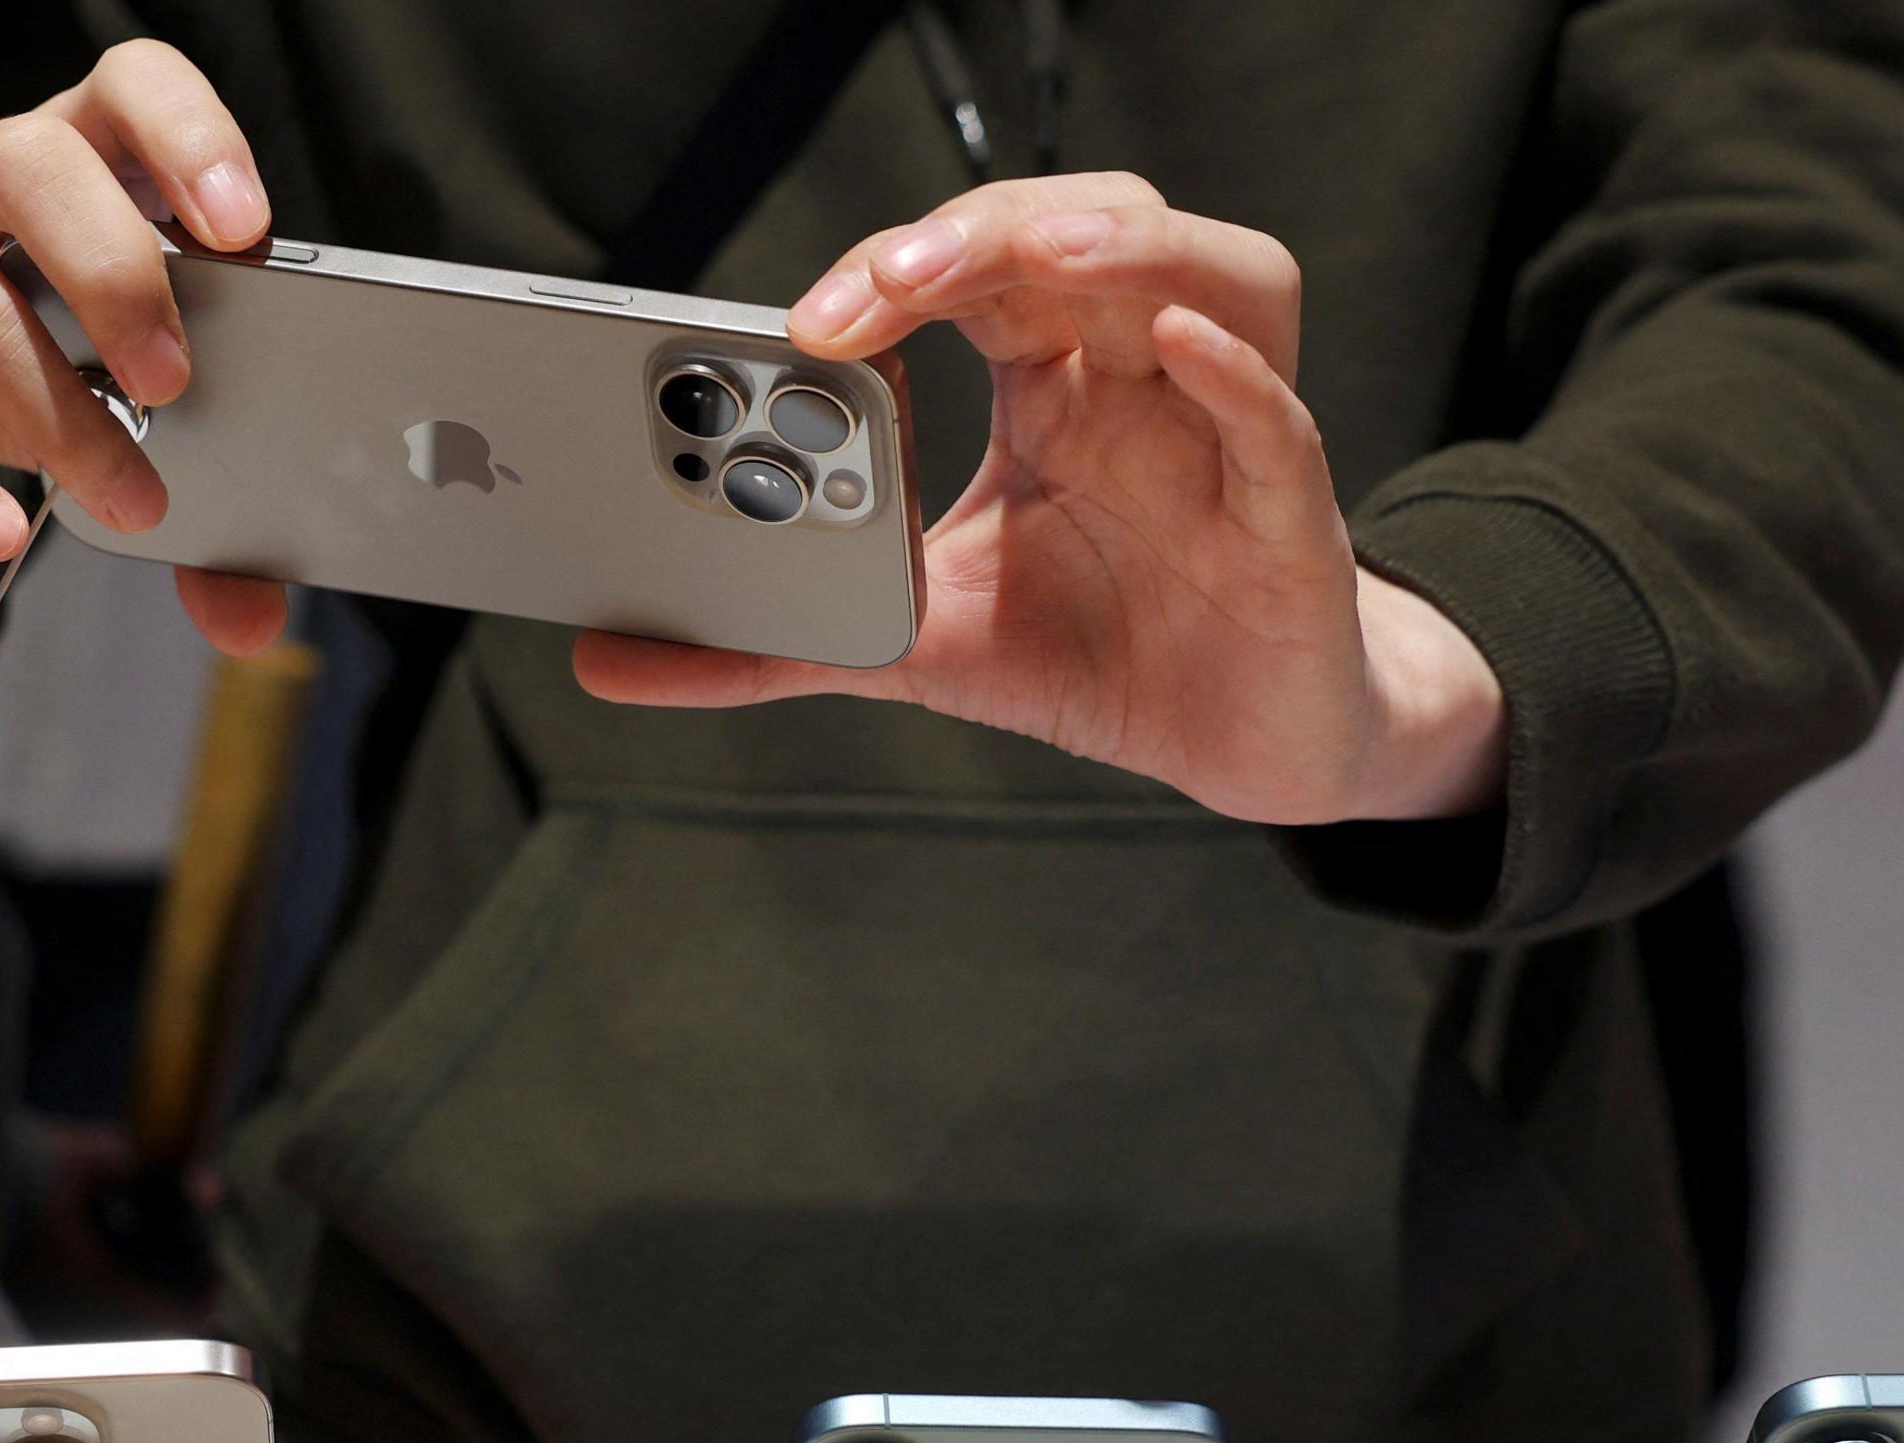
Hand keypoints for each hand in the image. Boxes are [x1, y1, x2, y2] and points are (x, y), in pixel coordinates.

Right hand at [0, 42, 291, 653]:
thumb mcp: (116, 384)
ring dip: (55, 412)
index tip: (241, 227)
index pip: (128, 87)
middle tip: (176, 382)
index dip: (187, 136)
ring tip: (127, 501)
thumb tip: (253, 616)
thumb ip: (197, 483)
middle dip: (115, 272)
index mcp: (78, 153)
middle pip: (38, 165)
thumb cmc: (24, 347)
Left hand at [573, 175, 1505, 827]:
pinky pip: (1279, 416)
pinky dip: (1234, 373)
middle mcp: (1141, 375)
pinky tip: (1180, 345)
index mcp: (1052, 381)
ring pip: (1204, 277)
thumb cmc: (1102, 652)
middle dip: (981, 238)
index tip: (804, 324)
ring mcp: (1224, 429)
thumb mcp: (914, 642)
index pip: (976, 270)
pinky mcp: (1294, 513)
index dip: (895, 268)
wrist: (1244, 744)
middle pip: (1080, 237)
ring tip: (1035, 259)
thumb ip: (773, 642)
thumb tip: (609, 661)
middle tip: (888, 281)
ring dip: (1120, 251)